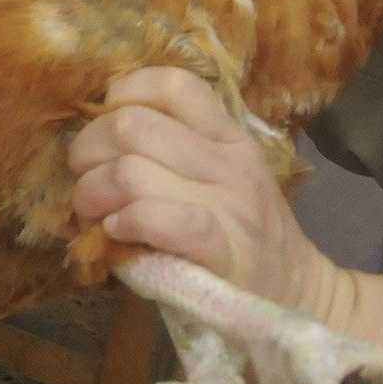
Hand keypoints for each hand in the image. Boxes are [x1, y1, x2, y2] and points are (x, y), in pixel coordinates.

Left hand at [68, 67, 344, 322]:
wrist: (297, 299)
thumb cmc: (240, 237)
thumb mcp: (218, 178)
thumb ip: (169, 149)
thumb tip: (91, 136)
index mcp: (228, 136)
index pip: (172, 84)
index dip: (124, 94)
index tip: (106, 126)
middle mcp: (230, 163)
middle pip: (131, 125)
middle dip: (88, 151)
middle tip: (85, 179)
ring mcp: (229, 206)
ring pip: (130, 171)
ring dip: (93, 193)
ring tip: (95, 213)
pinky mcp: (222, 252)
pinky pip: (156, 217)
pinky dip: (123, 223)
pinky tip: (118, 234)